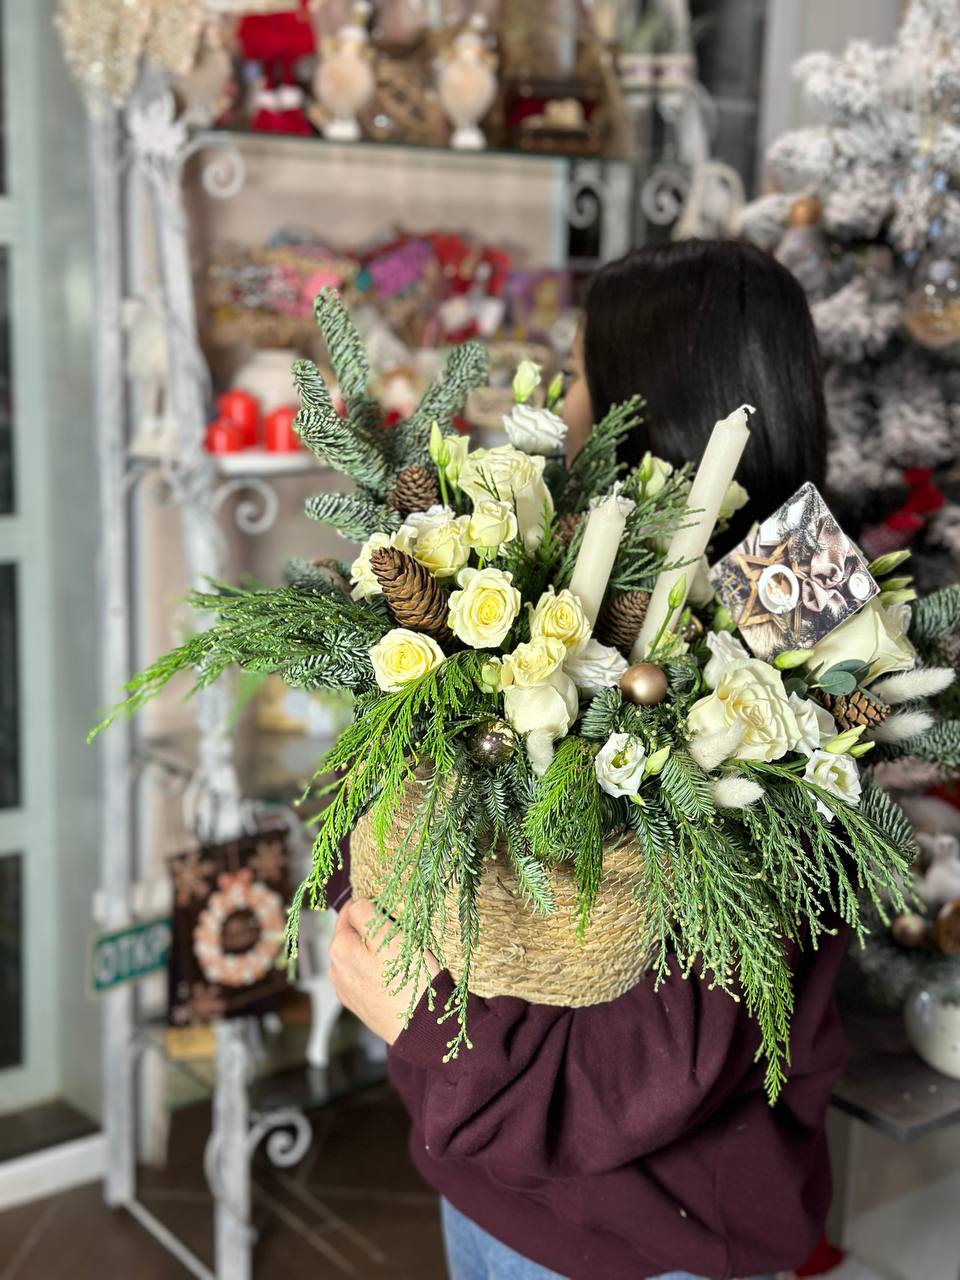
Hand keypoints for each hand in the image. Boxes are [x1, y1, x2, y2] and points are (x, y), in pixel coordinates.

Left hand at [328, 898, 439, 1044]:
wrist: (419, 1027)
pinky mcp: (356, 1003)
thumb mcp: (390, 936)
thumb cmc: (408, 978)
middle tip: (399, 937)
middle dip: (372, 930)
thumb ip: (365, 914)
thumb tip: (355, 904)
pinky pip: (362, 975)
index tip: (392, 915)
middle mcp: (334, 968)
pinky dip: (373, 970)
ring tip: (397, 959)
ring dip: (372, 951)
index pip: (350, 909)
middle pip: (352, 933)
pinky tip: (391, 977)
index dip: (372, 907)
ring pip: (357, 955)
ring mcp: (344, 988)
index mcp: (340, 947)